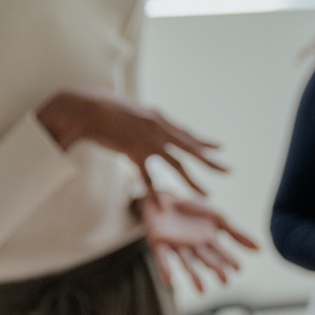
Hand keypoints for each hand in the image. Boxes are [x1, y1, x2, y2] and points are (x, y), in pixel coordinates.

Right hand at [36, 91, 227, 206]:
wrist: (85, 107)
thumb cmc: (102, 108)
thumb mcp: (130, 111)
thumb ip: (143, 121)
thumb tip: (147, 123)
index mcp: (158, 118)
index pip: (186, 134)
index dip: (203, 142)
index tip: (219, 148)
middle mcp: (159, 128)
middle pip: (191, 148)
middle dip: (211, 161)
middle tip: (229, 170)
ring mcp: (148, 140)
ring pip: (177, 165)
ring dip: (193, 181)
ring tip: (206, 195)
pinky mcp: (134, 151)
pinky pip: (148, 177)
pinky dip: (155, 193)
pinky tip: (163, 206)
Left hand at [142, 196, 258, 291]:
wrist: (164, 194)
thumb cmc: (192, 208)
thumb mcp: (219, 218)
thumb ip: (238, 235)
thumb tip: (261, 250)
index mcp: (208, 241)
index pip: (221, 254)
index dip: (229, 260)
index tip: (238, 269)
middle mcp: (194, 247)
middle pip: (206, 260)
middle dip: (216, 270)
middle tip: (225, 282)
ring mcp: (176, 246)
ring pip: (187, 264)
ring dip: (195, 277)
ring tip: (202, 291)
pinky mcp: (158, 243)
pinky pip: (162, 259)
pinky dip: (165, 269)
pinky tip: (170, 280)